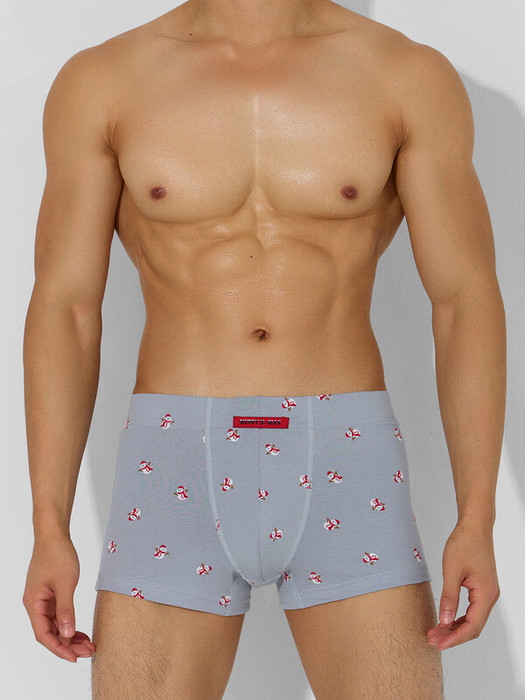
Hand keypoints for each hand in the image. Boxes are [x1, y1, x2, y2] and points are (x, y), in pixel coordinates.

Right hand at [22, 535, 95, 661]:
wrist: (54, 534)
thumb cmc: (57, 554)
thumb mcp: (65, 583)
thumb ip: (66, 610)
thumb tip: (67, 634)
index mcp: (33, 603)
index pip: (44, 635)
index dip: (59, 649)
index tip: (75, 657)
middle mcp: (35, 604)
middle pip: (50, 632)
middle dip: (68, 644)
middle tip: (88, 651)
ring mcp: (42, 599)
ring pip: (55, 625)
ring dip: (70, 635)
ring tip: (88, 644)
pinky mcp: (50, 594)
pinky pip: (58, 615)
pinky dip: (69, 623)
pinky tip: (80, 630)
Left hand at [427, 520, 499, 649]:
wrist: (474, 526)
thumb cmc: (464, 543)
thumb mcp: (452, 570)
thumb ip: (449, 597)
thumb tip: (444, 621)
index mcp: (485, 594)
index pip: (472, 626)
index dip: (455, 638)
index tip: (439, 644)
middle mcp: (490, 596)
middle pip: (473, 626)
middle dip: (453, 635)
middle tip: (432, 640)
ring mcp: (487, 593)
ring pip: (472, 620)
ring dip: (454, 628)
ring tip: (435, 632)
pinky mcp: (481, 588)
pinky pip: (471, 610)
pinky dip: (458, 617)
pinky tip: (444, 620)